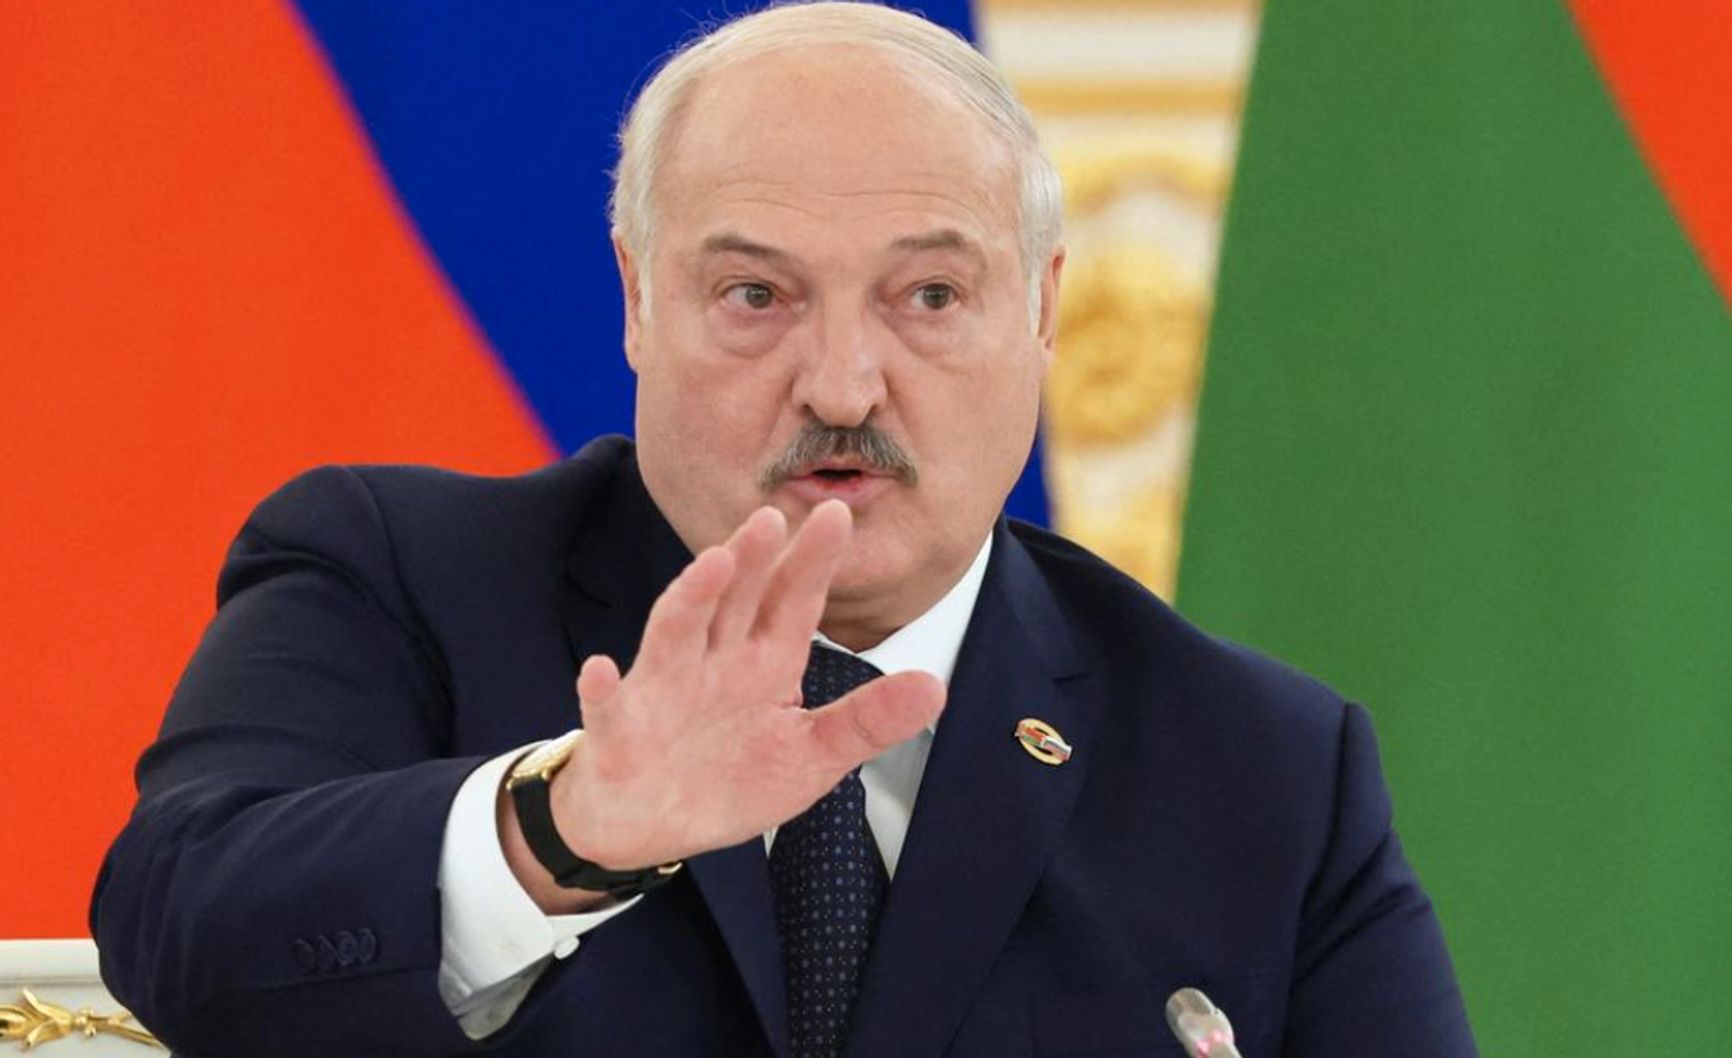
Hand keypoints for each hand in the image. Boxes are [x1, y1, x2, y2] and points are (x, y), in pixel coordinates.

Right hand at [547, 500, 945, 876]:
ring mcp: (662, 691)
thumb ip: (867, 721)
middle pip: (734, 600)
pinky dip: (600, 691)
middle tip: (772, 516)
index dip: (812, 562)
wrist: (647, 824)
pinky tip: (598, 671)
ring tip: (712, 564)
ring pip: (675, 633)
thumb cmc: (729, 778)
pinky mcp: (618, 732)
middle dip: (751, 559)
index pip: (792, 602)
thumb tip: (936, 688)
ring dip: (691, 598)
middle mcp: (713, 662)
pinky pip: (606, 708)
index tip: (839, 515)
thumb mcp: (811, 756)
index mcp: (764, 664)